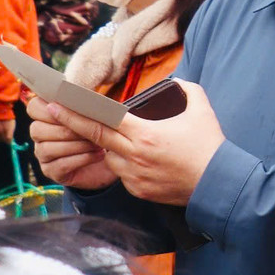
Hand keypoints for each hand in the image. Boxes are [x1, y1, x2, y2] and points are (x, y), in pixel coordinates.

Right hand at [28, 95, 116, 190]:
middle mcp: (40, 135)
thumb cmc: (105, 132)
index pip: (34, 108)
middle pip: (37, 129)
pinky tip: (99, 155)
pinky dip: (82, 159)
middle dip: (66, 130)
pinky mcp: (52, 171)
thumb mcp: (98, 116)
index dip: (48, 109)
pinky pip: (60, 165)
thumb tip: (82, 96)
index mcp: (47, 115)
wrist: (116, 160)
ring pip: (48, 148)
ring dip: (76, 145)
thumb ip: (86, 106)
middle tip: (90, 131)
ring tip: (99, 144)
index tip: (68, 110)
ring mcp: (43, 154)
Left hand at [40, 81, 225, 205]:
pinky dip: (128, 165)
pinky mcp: (139, 191)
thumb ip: (187, 90)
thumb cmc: (211, 147)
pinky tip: (146, 162)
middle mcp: (134, 155)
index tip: (58, 102)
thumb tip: (176, 83)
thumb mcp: (202, 110)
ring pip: (110, 157)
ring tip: (132, 143)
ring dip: (112, 148)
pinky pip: (124, 175)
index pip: (102, 119)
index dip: (76, 111)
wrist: (220, 185)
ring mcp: (134, 175)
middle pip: (95, 137)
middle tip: (54, 111)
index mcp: (146, 134)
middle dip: (72, 123)